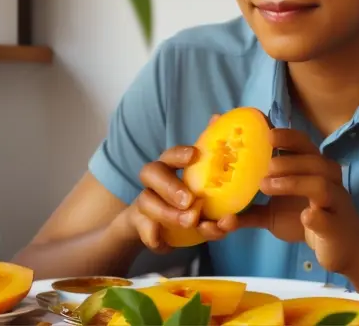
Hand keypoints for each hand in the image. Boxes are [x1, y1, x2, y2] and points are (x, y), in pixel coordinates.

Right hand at [127, 120, 227, 252]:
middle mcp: (153, 182)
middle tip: (190, 200)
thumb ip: (208, 153)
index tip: (195, 155)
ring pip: (146, 203)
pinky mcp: (141, 226)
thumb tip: (217, 116)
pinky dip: (151, 236)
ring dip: (168, 214)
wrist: (156, 226)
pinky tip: (162, 243)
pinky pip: (142, 231)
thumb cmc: (184, 195)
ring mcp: (144, 203)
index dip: (180, 154)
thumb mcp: (199, 178)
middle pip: (151, 174)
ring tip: (190, 222)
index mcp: (169, 166)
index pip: (170, 154)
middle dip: (170, 186)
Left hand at [219, 128, 358, 274]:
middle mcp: (325, 179)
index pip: (300, 143)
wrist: (343, 249)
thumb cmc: (308, 221)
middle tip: (263, 166)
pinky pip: (328, 217)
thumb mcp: (273, 214)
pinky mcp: (337, 226)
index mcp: (311, 168)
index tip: (265, 132)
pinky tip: (306, 215)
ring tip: (266, 186)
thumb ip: (249, 209)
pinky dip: (316, 216)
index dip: (284, 135)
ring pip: (320, 183)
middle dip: (286, 159)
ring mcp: (334, 201)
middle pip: (312, 158)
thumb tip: (217, 211)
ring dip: (293, 182)